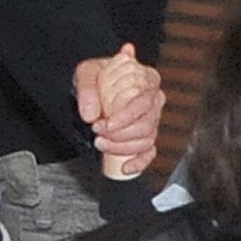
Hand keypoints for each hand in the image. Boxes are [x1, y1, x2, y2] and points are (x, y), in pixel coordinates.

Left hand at [77, 46, 162, 178]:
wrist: (96, 85)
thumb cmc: (98, 76)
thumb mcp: (87, 72)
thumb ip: (87, 89)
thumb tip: (90, 114)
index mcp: (146, 80)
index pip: (143, 103)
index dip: (125, 117)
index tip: (107, 124)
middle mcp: (152, 100)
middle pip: (145, 125)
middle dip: (119, 135)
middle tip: (98, 131)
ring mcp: (151, 120)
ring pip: (146, 141)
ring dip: (122, 148)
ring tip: (101, 142)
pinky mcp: (145, 135)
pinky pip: (149, 152)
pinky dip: (139, 163)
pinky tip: (126, 167)